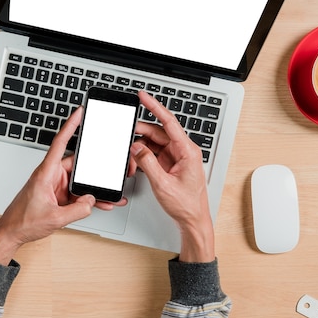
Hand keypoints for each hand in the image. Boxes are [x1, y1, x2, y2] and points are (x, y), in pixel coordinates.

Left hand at [0, 106, 124, 264]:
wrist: (11, 233)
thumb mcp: (54, 218)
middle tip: (110, 167)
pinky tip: (101, 203)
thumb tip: (91, 201)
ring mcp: (55, 185)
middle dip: (95, 167)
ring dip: (94, 187)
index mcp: (45, 173)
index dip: (71, 125)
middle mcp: (51, 175)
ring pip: (80, 180)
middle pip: (78, 164)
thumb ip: (77, 210)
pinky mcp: (58, 195)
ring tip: (110, 193)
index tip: (79, 112)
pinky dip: (89, 198)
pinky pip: (78, 193)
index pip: (60, 143)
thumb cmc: (22, 221)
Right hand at [130, 91, 214, 262]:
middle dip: (139, 135)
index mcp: (187, 151)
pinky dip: (142, 158)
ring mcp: (176, 157)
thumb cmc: (186, 205)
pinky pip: (153, 154)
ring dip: (139, 150)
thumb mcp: (163, 184)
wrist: (193, 220)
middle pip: (157, 132)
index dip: (154, 106)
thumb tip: (136, 147)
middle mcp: (183, 151)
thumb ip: (147, 163)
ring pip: (153, 143)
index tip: (143, 97)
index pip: (168, 122)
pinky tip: (136, 165)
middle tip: (124, 137)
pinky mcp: (170, 164)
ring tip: (131, 161)